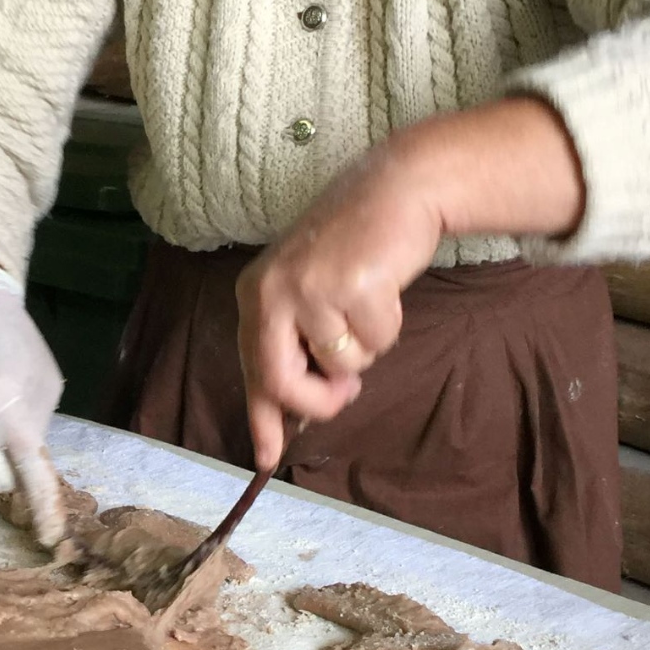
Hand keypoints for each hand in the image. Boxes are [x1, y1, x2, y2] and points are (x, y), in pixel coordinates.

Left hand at [237, 99, 584, 469]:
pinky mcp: (353, 285)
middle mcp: (272, 292)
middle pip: (284, 383)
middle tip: (347, 390)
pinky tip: (384, 286)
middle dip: (320, 401)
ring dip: (366, 346)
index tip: (265, 459)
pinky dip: (390, 324)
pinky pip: (378, 341)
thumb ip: (295, 347)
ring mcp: (311, 288)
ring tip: (366, 301)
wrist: (395, 190)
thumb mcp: (307, 293)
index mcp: (255, 296)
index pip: (254, 371)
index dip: (262, 419)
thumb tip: (290, 419)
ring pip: (342, 364)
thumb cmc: (354, 248)